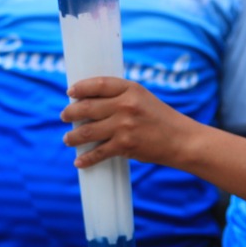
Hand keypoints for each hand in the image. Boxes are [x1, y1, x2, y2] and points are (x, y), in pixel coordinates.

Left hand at [62, 77, 193, 169]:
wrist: (181, 140)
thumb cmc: (161, 118)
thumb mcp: (143, 98)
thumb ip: (121, 97)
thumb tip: (91, 103)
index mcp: (131, 89)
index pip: (99, 84)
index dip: (81, 87)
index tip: (70, 92)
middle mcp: (125, 105)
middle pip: (87, 107)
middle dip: (70, 113)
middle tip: (64, 116)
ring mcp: (124, 125)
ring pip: (87, 131)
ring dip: (73, 137)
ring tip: (67, 139)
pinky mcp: (125, 145)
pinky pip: (98, 152)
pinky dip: (86, 159)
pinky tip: (79, 162)